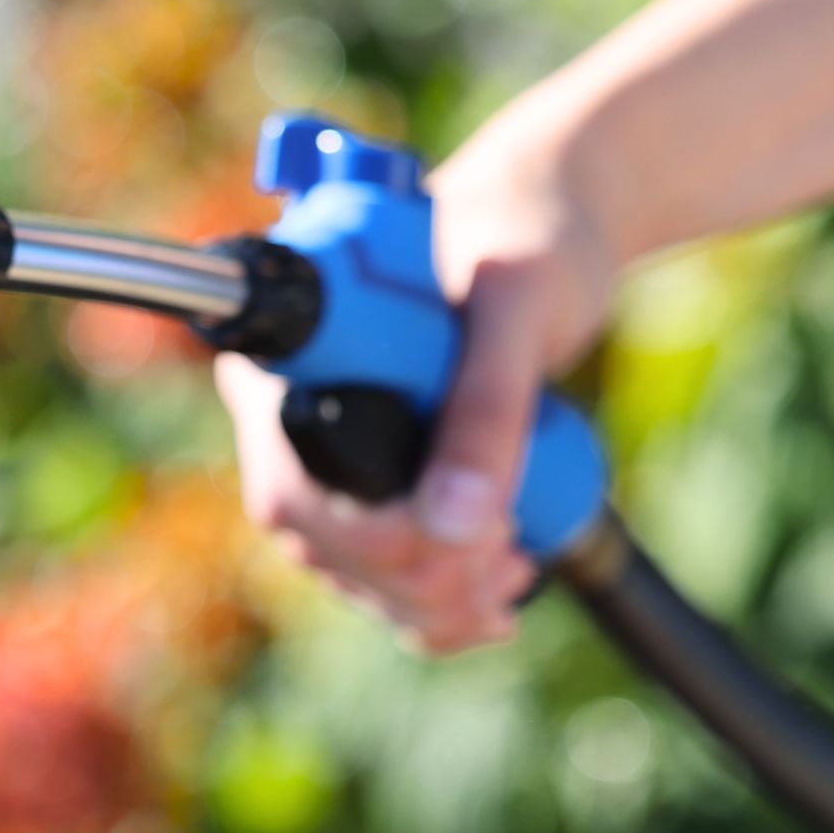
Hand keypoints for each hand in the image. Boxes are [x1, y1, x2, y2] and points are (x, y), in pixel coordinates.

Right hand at [218, 108, 621, 652]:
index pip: (292, 489)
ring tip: (515, 570)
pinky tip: (490, 602)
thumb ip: (488, 408)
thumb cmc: (525, 239)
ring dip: (435, 601)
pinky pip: (376, 576)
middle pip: (320, 544)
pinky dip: (434, 607)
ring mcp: (322, 450)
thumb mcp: (518, 310)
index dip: (378, 537)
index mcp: (289, 353)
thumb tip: (457, 527)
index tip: (483, 527)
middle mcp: (286, 408)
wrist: (548, 225)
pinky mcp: (366, 480)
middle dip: (423, 573)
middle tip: (515, 549)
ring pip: (350, 573)